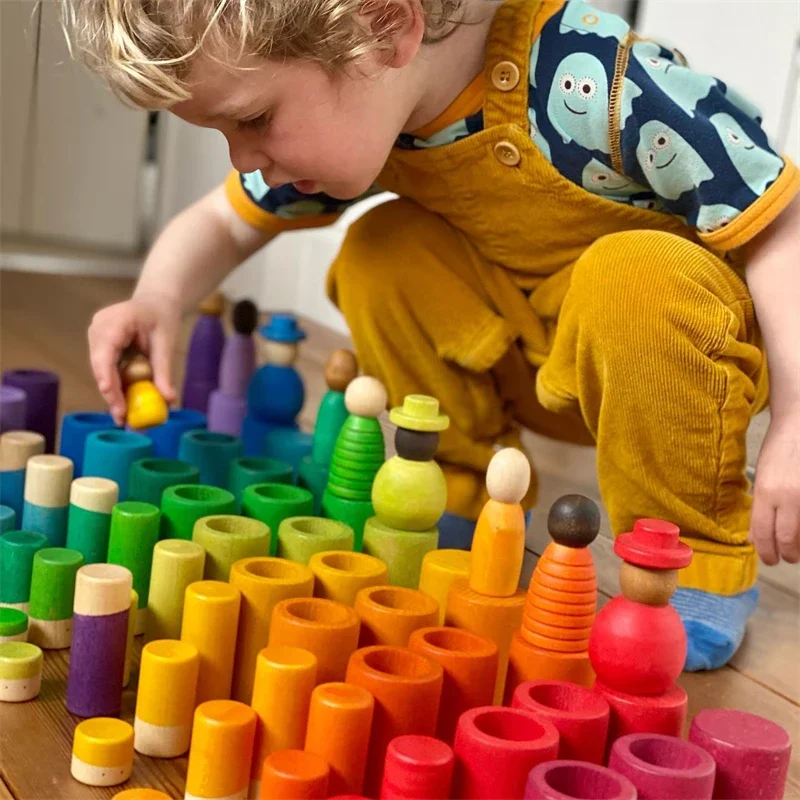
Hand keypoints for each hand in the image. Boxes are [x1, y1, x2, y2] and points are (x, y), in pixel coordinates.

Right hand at [88, 292, 179, 424]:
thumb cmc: (162, 317)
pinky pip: (106, 369)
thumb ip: (164, 371)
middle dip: (111, 392)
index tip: (110, 393)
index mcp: (115, 320)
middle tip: (122, 417)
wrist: (156, 302)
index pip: (106, 351)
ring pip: (101, 370)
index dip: (106, 374)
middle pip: (100, 365)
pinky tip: (123, 404)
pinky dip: (115, 385)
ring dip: (112, 393)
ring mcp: (96, 336)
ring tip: (123, 417)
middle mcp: (99, 327)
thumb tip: (169, 400)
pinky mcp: (99, 345)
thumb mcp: (166, 342)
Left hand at [750, 412, 799, 564]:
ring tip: (795, 550)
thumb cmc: (779, 451)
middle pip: (787, 539)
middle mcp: (788, 497)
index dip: (766, 551)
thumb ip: (760, 507)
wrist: (799, 427)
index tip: (769, 559)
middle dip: (786, 554)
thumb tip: (757, 537)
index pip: (763, 532)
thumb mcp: (762, 479)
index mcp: (766, 492)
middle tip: (785, 558)